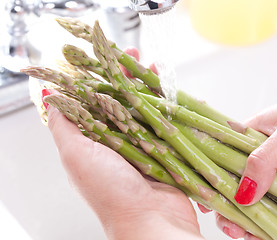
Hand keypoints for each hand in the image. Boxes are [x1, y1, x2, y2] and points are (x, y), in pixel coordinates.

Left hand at [45, 47, 203, 239]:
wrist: (151, 222)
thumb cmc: (111, 192)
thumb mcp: (77, 156)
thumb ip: (64, 125)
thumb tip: (50, 97)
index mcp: (96, 141)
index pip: (97, 100)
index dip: (102, 77)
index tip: (109, 59)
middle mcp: (120, 141)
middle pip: (124, 100)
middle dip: (130, 76)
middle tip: (137, 57)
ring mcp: (146, 145)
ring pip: (148, 108)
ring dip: (153, 87)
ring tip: (157, 69)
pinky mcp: (167, 151)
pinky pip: (170, 124)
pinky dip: (174, 107)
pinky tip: (178, 94)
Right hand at [203, 80, 276, 238]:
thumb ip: (267, 157)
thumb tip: (244, 191)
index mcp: (262, 133)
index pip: (228, 156)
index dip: (215, 177)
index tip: (207, 200)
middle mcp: (275, 155)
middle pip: (247, 185)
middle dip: (235, 207)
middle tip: (230, 226)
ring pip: (270, 202)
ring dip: (258, 222)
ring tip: (248, 237)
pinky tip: (275, 238)